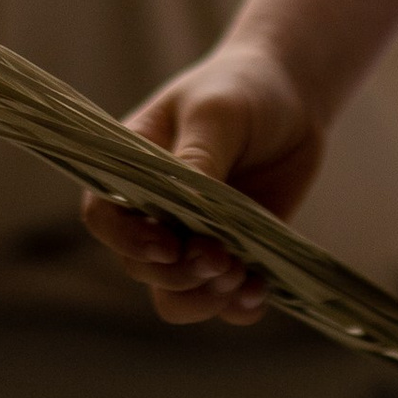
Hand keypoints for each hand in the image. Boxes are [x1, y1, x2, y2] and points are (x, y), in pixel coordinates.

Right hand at [79, 38, 326, 327]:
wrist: (293, 96)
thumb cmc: (241, 90)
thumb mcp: (217, 114)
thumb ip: (197, 161)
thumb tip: (187, 213)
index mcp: (132, 170)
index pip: (104, 217)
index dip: (127, 240)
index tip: (167, 245)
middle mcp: (155, 212)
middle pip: (141, 267)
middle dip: (179, 274)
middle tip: (223, 259)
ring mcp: (193, 238)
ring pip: (175, 297)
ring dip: (204, 299)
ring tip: (242, 278)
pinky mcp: (232, 255)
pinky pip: (222, 302)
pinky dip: (237, 307)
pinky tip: (259, 292)